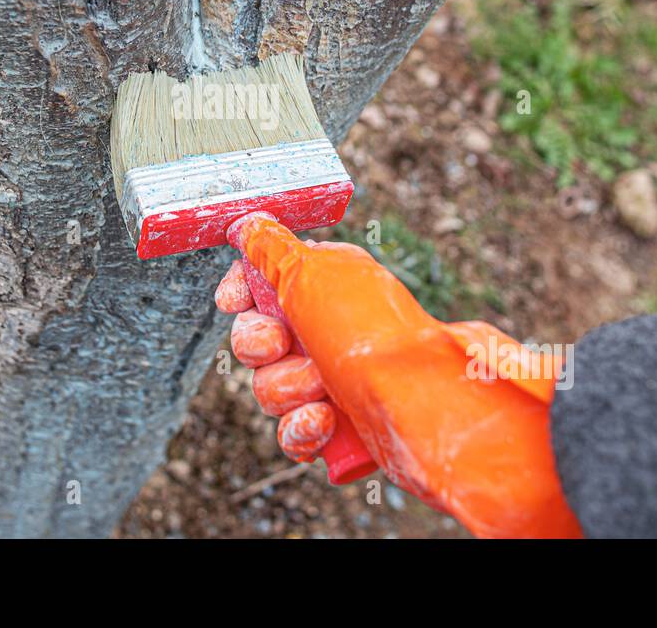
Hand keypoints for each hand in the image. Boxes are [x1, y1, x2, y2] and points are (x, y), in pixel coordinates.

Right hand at [217, 212, 582, 538]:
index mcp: (318, 290)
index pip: (259, 288)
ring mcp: (329, 383)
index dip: (241, 295)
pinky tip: (326, 421)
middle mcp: (322, 334)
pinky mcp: (336, 428)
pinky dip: (302, 429)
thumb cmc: (372, 330)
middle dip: (259, 345)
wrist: (422, 399)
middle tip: (282, 344)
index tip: (234, 301)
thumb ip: (271, 249)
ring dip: (288, 387)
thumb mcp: (315, 272)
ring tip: (323, 386)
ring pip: (268, 389)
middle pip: (254, 341)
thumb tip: (246, 223)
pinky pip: (291, 434)